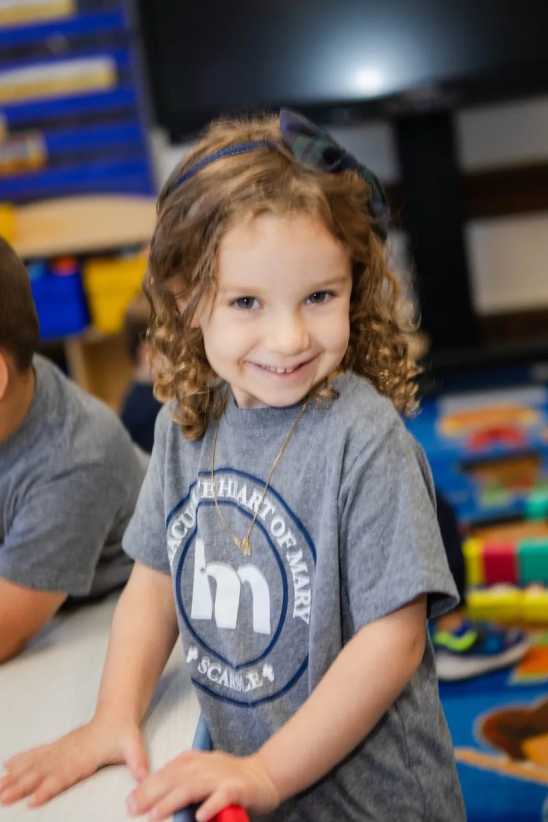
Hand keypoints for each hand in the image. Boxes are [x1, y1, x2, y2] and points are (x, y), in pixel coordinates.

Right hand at [0, 716, 147, 807]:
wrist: (116, 713)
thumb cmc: (123, 733)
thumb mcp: (134, 746)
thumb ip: (138, 762)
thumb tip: (145, 777)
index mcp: (84, 756)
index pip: (64, 775)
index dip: (49, 787)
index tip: (33, 799)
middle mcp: (69, 753)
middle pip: (42, 772)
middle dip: (22, 785)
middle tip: (3, 797)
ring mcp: (61, 749)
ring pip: (35, 764)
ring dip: (16, 776)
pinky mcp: (58, 747)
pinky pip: (36, 754)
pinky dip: (20, 761)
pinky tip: (6, 766)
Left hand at [126, 749, 278, 820]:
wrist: (266, 774)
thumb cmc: (231, 778)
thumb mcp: (204, 773)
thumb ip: (184, 780)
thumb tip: (154, 797)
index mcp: (197, 760)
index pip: (167, 771)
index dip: (148, 785)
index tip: (130, 800)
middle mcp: (207, 765)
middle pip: (175, 778)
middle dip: (152, 793)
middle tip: (133, 808)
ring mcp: (222, 776)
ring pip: (193, 787)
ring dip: (172, 801)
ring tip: (155, 815)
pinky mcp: (238, 789)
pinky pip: (222, 797)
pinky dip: (210, 806)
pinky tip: (199, 817)